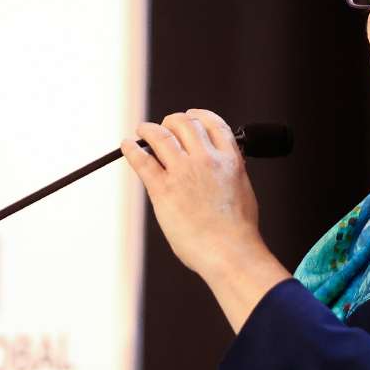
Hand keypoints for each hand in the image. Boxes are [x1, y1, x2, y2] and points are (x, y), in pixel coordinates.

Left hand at [122, 109, 289, 331]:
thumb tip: (221, 167)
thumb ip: (230, 173)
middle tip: (164, 128)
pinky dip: (131, 149)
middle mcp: (206, 160)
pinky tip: (126, 146)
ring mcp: (183, 173)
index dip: (198, 116)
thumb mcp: (242, 190)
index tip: (190, 117)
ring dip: (148, 130)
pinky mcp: (163, 189)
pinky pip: (142, 160)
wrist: (230, 252)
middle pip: (185, 124)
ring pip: (161, 136)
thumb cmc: (237, 231)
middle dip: (172, 122)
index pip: (213, 124)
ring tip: (142, 131)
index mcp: (230, 160)